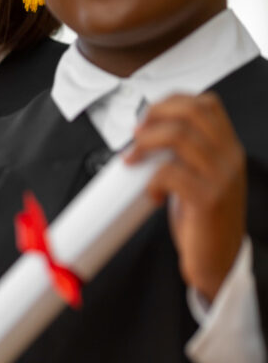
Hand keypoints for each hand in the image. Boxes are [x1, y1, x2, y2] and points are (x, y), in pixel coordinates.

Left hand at [126, 93, 245, 301]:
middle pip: (192, 112)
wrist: (218, 260)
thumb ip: (184, 156)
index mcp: (228, 148)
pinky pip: (171, 173)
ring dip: (146, 144)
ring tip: (133, 160)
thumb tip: (146, 139)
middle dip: (155, 116)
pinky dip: (152, 179)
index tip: (148, 117)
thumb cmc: (202, 221)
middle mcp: (229, 157)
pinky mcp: (207, 200)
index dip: (172, 102)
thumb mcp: (199, 179)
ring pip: (179, 137)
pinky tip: (151, 193)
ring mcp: (221, 177)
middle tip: (135, 135)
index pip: (207, 104)